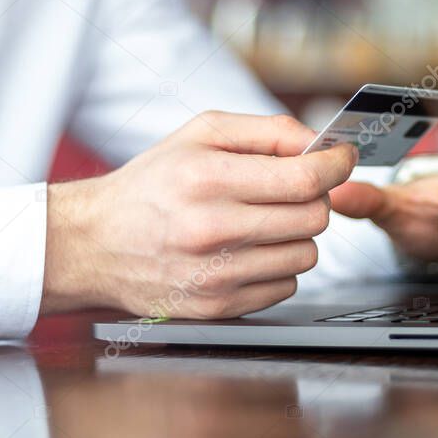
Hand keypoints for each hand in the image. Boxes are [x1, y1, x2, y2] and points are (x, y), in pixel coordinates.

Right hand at [41, 112, 357, 318]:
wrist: (95, 243)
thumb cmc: (151, 184)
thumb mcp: (200, 133)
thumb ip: (266, 131)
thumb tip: (318, 143)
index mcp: (208, 178)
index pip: (304, 179)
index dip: (336, 166)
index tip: (343, 159)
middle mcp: (212, 229)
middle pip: (313, 218)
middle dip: (316, 198)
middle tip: (296, 189)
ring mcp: (215, 274)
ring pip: (307, 255)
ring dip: (298, 234)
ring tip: (266, 221)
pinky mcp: (218, 307)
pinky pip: (286, 286)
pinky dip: (279, 266)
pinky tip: (250, 250)